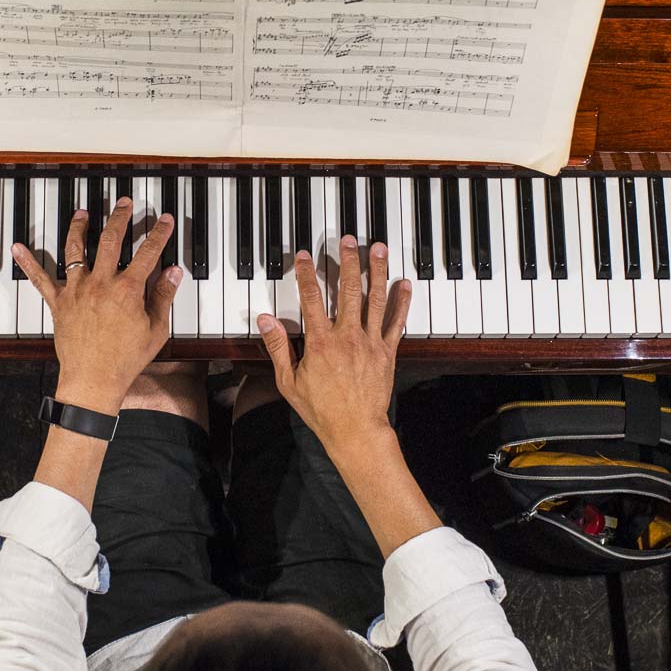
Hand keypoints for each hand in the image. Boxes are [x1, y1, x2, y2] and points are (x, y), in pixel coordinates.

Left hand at [12, 197, 180, 414]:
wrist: (94, 380)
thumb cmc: (125, 360)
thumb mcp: (155, 329)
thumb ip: (163, 297)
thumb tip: (174, 272)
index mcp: (127, 290)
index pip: (148, 252)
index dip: (159, 233)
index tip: (165, 220)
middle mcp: (100, 284)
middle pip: (110, 240)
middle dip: (119, 218)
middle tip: (123, 203)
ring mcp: (77, 291)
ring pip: (75, 251)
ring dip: (78, 228)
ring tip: (82, 213)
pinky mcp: (59, 303)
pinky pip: (40, 280)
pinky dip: (28, 263)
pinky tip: (18, 248)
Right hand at [256, 236, 410, 456]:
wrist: (355, 430)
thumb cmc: (321, 409)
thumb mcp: (289, 381)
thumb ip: (277, 347)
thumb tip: (265, 320)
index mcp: (320, 342)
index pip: (311, 298)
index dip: (307, 273)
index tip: (306, 255)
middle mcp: (347, 336)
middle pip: (347, 290)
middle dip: (348, 261)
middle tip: (348, 240)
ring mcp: (370, 342)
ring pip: (375, 299)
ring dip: (377, 271)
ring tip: (378, 248)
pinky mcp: (387, 352)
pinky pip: (396, 322)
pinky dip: (402, 302)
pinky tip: (405, 283)